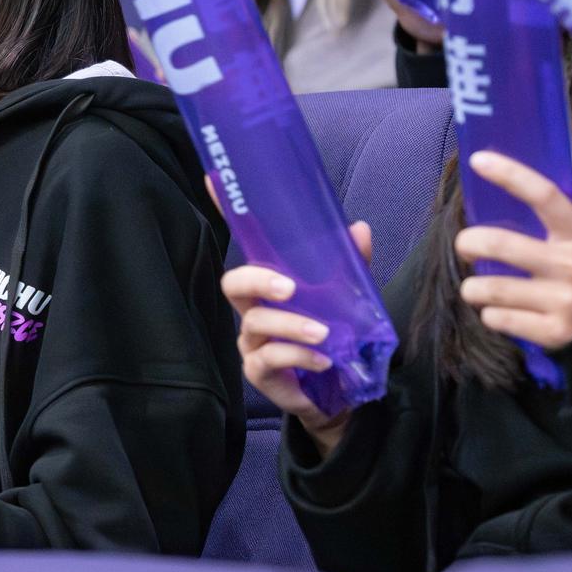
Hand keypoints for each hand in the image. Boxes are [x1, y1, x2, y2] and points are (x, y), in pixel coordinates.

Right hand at [221, 222, 372, 453]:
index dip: (225, 211)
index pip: (245, 242)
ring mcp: (253, 341)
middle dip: (257, 280)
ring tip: (324, 334)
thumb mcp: (348, 297)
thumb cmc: (336, 336)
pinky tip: (323, 360)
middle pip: (233, 284)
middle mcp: (254, 308)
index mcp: (270, 282)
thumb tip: (359, 228)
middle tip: (289, 288)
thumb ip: (351, 266)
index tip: (212, 179)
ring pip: (255, 323)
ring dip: (291, 326)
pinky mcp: (260, 372)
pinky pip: (267, 360)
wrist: (341, 393)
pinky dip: (297, 356)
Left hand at [455, 151, 571, 351]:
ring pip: (490, 288)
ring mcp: (563, 302)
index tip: (479, 161)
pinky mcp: (553, 333)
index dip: (510, 175)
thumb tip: (527, 183)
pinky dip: (490, 313)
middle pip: (499, 244)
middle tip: (466, 246)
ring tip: (476, 286)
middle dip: (468, 243)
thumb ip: (569, 213)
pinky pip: (499, 319)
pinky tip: (498, 310)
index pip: (545, 196)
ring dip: (473, 286)